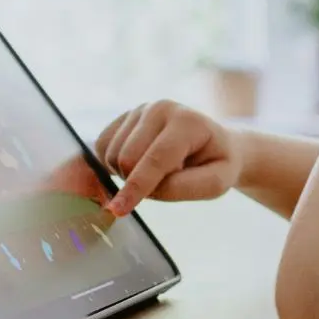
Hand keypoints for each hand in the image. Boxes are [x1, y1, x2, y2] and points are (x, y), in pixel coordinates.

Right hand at [94, 100, 242, 215]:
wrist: (213, 143)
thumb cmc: (216, 164)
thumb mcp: (216, 182)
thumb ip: (182, 187)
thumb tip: (144, 190)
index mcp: (187, 122)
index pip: (156, 159)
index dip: (137, 186)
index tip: (118, 210)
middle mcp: (160, 108)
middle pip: (127, 157)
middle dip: (137, 181)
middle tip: (165, 180)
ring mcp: (140, 110)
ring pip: (111, 154)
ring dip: (127, 174)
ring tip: (156, 170)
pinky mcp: (124, 117)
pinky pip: (102, 147)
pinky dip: (113, 165)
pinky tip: (137, 165)